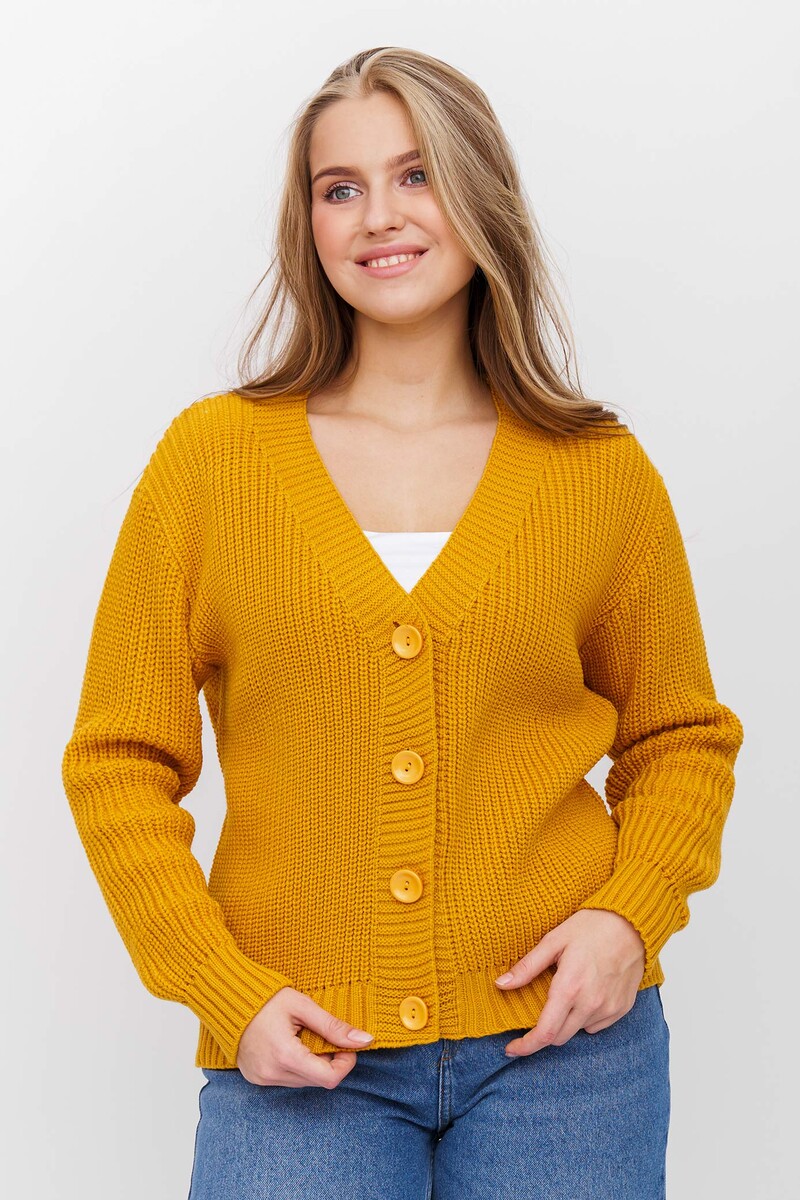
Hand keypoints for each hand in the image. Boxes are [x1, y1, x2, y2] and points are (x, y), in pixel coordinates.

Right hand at [236, 986, 374, 1087]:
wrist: (227, 998)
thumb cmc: (265, 998)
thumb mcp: (303, 1006)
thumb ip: (334, 1026)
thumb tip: (365, 1040)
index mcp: (286, 1056)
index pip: (329, 1078)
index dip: (345, 1063)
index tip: (346, 1045)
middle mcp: (273, 1073)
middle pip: (318, 1081)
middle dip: (329, 1061)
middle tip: (324, 1036)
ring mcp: (262, 1079)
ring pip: (303, 1082)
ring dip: (313, 1064)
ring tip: (304, 1037)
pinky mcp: (256, 1078)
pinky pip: (287, 1080)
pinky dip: (296, 1066)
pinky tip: (290, 1044)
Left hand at [495, 909, 645, 1055]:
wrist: (632, 923)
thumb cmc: (591, 926)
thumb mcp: (553, 940)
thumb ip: (527, 967)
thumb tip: (501, 984)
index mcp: (569, 988)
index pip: (544, 1033)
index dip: (525, 1046)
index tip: (511, 1049)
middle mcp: (590, 1004)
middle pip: (559, 1037)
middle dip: (542, 1033)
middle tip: (534, 1016)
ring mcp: (608, 1009)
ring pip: (577, 1031)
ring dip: (564, 1022)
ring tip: (565, 993)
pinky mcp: (622, 1009)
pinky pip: (596, 1025)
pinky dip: (584, 1017)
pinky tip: (584, 994)